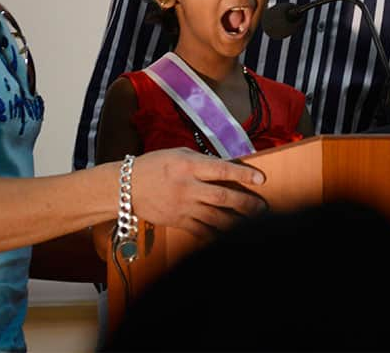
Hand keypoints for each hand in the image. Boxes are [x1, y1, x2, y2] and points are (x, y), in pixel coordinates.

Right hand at [129, 148, 265, 237]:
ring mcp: (183, 206)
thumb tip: (228, 168)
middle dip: (246, 203)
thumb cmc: (154, 165)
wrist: (126, 187)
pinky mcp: (178, 221)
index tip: (261, 179)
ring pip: (216, 217)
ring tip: (254, 223)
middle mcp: (188, 187)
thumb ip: (203, 161)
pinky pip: (202, 231)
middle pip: (223, 197)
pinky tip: (231, 236)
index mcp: (189, 165)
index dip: (243, 175)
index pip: (221, 170)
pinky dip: (218, 235)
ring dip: (238, 221)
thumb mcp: (179, 154)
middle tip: (263, 207)